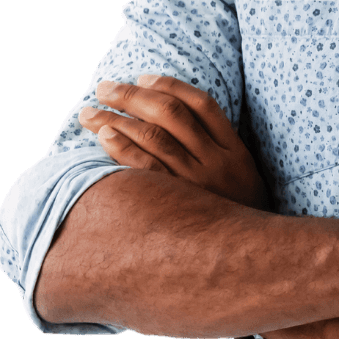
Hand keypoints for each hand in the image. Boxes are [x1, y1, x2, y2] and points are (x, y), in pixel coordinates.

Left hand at [80, 75, 270, 209]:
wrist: (248, 261)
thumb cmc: (237, 217)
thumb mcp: (242, 178)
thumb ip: (218, 151)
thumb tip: (174, 123)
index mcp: (235, 151)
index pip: (201, 103)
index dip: (170, 85)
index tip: (142, 77)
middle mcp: (216, 162)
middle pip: (171, 114)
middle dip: (132, 95)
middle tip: (104, 87)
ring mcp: (195, 184)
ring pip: (152, 137)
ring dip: (115, 119)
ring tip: (89, 112)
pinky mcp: (176, 206)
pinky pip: (144, 170)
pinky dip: (122, 148)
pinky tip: (103, 136)